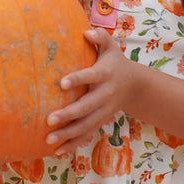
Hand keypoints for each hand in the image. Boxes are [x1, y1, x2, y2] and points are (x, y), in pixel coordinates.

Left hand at [45, 27, 136, 155]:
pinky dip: (73, 144)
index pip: (91, 76)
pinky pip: (87, 135)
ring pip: (86, 125)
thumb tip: (87, 32)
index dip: (78, 79)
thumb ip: (100, 37)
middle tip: (49, 119)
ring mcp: (104, 111)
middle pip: (87, 107)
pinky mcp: (101, 121)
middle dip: (69, 114)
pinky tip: (57, 151)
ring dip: (68, 134)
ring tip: (48, 139)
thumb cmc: (114, 62)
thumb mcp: (111, 47)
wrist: (134, 86)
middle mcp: (106, 95)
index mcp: (106, 74)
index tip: (61, 83)